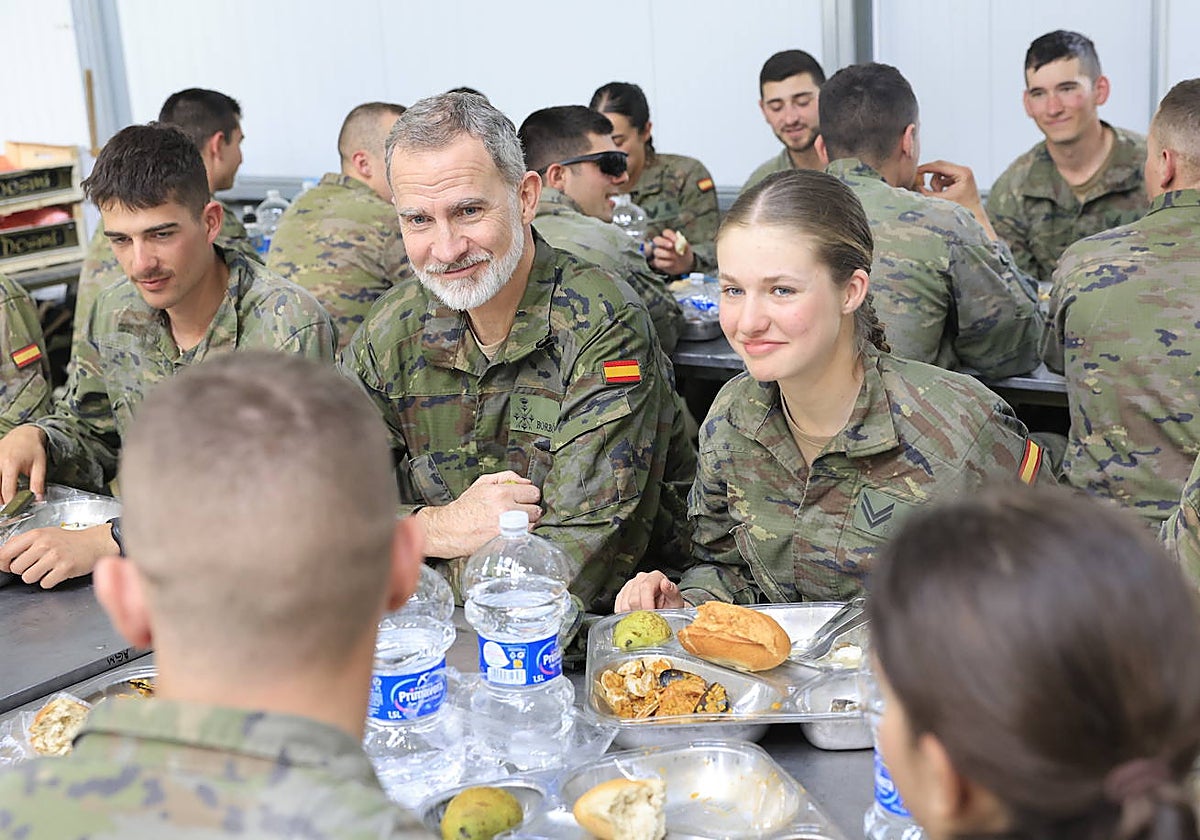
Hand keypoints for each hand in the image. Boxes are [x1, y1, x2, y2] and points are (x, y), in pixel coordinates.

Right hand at [0, 425, 47, 502]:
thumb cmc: (33, 448)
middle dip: (0, 500)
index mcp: (11, 464)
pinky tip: (1, 491)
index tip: (14, 511)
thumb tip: (38, 499)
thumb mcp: (40, 465)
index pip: (7, 490)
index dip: (10, 502)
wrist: (24, 433)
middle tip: (7, 509)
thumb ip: (38, 483)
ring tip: (5, 502)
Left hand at [0, 523, 117, 588]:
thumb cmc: (71, 540)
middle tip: (34, 566)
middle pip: (15, 568)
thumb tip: (4, 555)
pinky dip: (49, 582)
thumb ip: (25, 542)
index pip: (5, 552)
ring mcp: (55, 557)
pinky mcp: (65, 569)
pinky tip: (56, 573)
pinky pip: (45, 584)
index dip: (3, 563)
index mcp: (36, 534)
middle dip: (23, 570)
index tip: (6, 566)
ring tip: (46, 570)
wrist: (96, 543)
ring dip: (36, 577)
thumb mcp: (46, 533)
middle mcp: (44, 544)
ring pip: (28, 578)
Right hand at [417, 470, 541, 557]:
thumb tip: (527, 481)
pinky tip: (511, 531)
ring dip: (527, 524)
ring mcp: (506, 527)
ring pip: (533, 524)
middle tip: (518, 512)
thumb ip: (507, 477)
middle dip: (529, 510)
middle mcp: (506, 509)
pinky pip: (525, 536)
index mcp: (501, 492)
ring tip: (513, 523)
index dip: (529, 496)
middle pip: (536, 509)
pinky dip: (521, 534)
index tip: (524, 499)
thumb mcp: (482, 483)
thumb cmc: (465, 507)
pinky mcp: (505, 541)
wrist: (449, 529)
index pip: (533, 492)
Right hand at [614, 570, 684, 611]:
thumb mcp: (676, 600)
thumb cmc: (671, 605)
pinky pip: (618, 606)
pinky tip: (634, 618)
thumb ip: (673, 591)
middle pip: (633, 597)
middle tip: (648, 620)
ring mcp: (630, 586)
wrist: (667, 610)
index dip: (647, 602)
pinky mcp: (622, 594)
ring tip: (643, 618)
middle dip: (640, 612)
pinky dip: (624, 615)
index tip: (650, 614)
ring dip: (632, 615)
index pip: (646, 587)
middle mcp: (641, 578)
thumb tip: (666, 584)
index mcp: (655, 577)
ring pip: (624, 603)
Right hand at [649, 229, 695, 275]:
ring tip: (674, 257)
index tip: (676, 240)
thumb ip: (683, 243)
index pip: (666, 233)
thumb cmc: (684, 253)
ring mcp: (659, 253)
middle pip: (656, 240)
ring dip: (666, 254)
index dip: (670, 235)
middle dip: (663, 242)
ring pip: (656, 251)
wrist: (685, 265)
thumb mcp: (686, 248)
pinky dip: (665, 263)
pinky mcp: (658, 262)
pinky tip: (672, 263)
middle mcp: (661, 244)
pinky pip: (658, 261)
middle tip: (671, 245)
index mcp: (668, 238)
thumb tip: (680, 239)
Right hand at [916, 160, 996, 239]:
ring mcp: (962, 174)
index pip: (940, 165)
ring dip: (935, 183)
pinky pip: (944, 178)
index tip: (914, 172)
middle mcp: (964, 170)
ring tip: (938, 194)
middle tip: (918, 181)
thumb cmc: (961, 211)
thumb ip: (927, 193)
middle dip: (929, 175)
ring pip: (940, 173)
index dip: (925, 168)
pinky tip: (942, 194)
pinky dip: (940, 186)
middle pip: (940, 166)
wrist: (975, 218)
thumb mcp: (942, 201)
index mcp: (963, 173)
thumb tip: (915, 186)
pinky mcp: (960, 179)